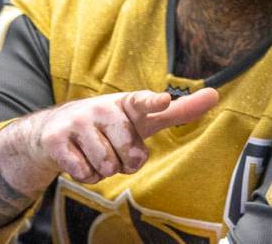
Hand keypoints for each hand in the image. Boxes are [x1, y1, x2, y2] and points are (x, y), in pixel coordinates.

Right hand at [24, 88, 218, 183]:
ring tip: (97, 152)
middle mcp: (104, 108)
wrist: (57, 130)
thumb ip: (179, 110)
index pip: (144, 102)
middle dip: (126, 161)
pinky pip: (84, 173)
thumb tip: (215, 95)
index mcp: (129, 103)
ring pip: (106, 166)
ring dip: (105, 169)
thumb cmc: (113, 124)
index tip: (163, 101)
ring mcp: (79, 121)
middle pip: (130, 154)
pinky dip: (86, 175)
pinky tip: (81, 159)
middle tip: (116, 149)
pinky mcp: (57, 139)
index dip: (154, 103)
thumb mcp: (145, 117)